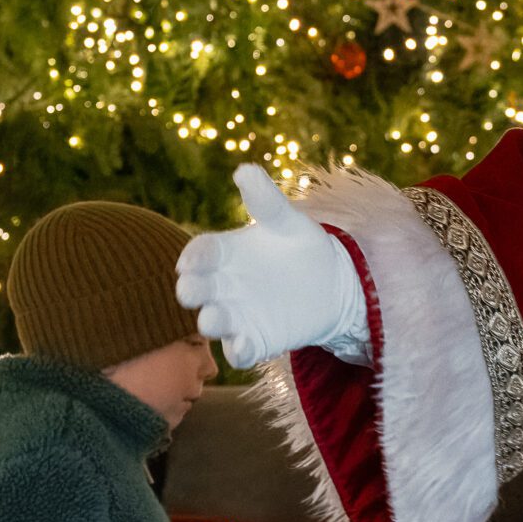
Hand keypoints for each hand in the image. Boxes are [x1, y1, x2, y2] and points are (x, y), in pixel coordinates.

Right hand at [176, 165, 368, 369]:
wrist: (332, 283)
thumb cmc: (302, 245)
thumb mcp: (288, 221)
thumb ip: (266, 200)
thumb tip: (244, 169)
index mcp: (224, 252)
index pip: (199, 253)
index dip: (193, 257)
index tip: (192, 260)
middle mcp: (222, 285)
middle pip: (195, 289)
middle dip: (189, 291)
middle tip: (191, 290)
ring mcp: (236, 315)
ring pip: (212, 323)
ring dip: (210, 322)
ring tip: (214, 319)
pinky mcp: (255, 340)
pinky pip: (239, 352)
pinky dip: (238, 351)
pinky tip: (245, 345)